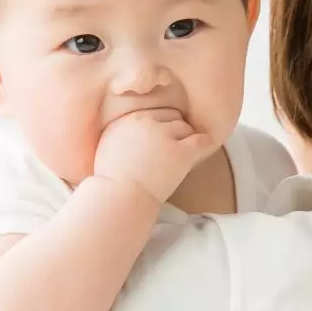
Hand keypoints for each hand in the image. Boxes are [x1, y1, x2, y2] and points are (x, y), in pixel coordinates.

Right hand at [93, 108, 214, 204]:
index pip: (155, 112)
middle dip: (172, 131)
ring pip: (185, 128)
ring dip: (185, 139)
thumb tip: (134, 133)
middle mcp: (147, 122)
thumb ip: (121, 133)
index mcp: (129, 119)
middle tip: (170, 148)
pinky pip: (201, 141)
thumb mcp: (108, 146)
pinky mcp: (180, 152)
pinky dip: (204, 144)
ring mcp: (164, 136)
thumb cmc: (111, 180)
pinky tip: (201, 151)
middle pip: (171, 116)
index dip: (159, 126)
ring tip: (181, 155)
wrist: (119, 198)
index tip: (159, 140)